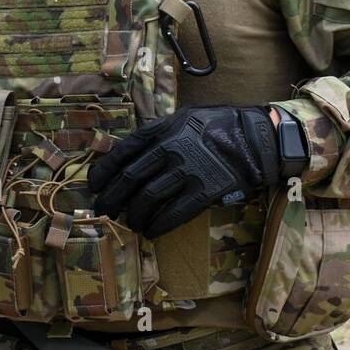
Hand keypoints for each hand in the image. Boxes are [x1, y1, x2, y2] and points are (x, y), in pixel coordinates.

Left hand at [88, 106, 290, 238]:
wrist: (256, 138)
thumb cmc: (219, 125)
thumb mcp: (184, 118)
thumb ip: (158, 133)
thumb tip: (130, 154)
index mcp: (162, 130)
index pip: (122, 153)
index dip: (103, 172)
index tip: (94, 186)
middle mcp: (170, 150)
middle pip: (129, 179)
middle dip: (111, 199)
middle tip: (104, 211)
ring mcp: (187, 172)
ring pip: (147, 199)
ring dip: (133, 215)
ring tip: (130, 223)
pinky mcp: (204, 192)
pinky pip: (173, 214)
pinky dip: (157, 226)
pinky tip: (150, 232)